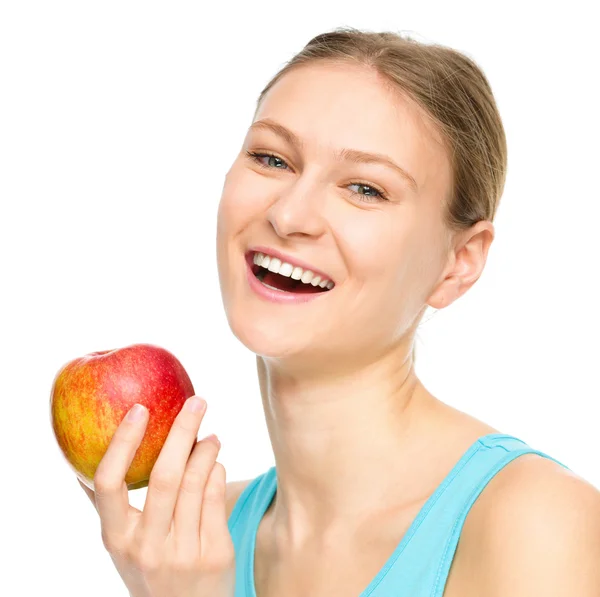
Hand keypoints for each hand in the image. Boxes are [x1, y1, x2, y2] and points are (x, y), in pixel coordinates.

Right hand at [78, 396, 234, 596]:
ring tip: (211, 434)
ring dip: (206, 449)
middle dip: (181, 431)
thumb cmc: (152, 569)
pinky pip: (217, 498)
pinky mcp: (215, 554)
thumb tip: (84, 464)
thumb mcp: (124, 547)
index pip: (109, 484)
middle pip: (163, 477)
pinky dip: (217, 471)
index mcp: (116, 538)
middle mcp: (147, 546)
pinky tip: (216, 462)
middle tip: (197, 401)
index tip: (139, 408)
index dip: (123, 442)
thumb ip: (112, 509)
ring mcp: (182, 553)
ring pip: (196, 483)